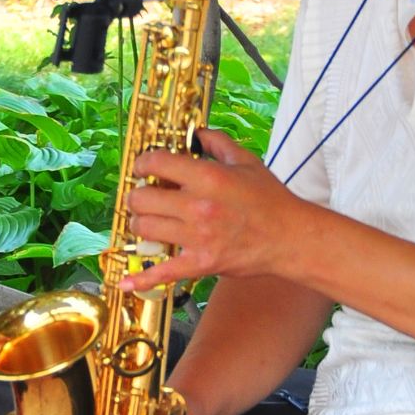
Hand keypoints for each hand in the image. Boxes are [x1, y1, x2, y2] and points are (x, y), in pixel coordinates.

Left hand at [123, 129, 298, 290]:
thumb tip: (197, 131)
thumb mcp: (246, 161)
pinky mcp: (200, 264)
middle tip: (145, 196)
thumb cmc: (270, 199)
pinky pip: (163, 272)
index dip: (142, 163)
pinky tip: (125, 282)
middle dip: (138, 196)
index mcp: (208, 177)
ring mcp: (197, 237)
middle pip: (142, 199)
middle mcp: (198, 206)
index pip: (156, 163)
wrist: (289, 238)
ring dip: (141, 224)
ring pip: (145, 229)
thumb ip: (218, 142)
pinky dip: (142, 278)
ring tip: (148, 221)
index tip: (142, 167)